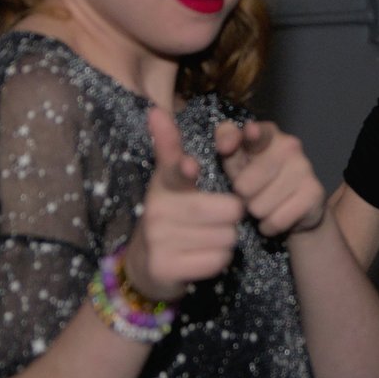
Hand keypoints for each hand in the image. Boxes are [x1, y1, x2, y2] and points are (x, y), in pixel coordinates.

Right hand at [123, 106, 244, 302]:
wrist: (147, 266)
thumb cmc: (170, 216)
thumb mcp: (169, 182)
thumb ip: (170, 149)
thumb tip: (156, 109)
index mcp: (163, 185)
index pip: (173, 170)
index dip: (184, 168)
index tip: (191, 166)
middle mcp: (157, 210)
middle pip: (228, 210)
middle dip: (231, 217)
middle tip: (215, 221)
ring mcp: (159, 241)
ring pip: (227, 237)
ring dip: (225, 240)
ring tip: (205, 240)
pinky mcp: (165, 267)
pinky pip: (217, 260)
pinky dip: (218, 260)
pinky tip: (201, 257)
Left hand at [215, 117, 329, 238]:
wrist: (297, 209)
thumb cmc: (257, 180)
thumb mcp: (236, 161)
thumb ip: (226, 145)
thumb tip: (225, 145)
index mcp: (268, 135)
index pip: (258, 132)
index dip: (246, 136)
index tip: (239, 139)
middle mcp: (290, 146)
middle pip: (245, 185)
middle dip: (242, 197)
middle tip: (251, 194)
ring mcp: (305, 168)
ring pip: (260, 206)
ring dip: (257, 213)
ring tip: (266, 205)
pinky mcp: (315, 193)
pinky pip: (276, 220)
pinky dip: (270, 225)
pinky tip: (275, 217)